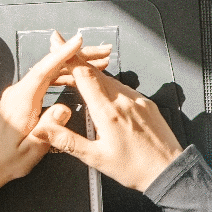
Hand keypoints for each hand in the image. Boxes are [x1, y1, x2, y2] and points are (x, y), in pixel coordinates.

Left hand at [0, 31, 111, 202]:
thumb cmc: (6, 160)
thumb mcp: (31, 149)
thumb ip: (48, 128)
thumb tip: (64, 109)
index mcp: (21, 102)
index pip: (43, 71)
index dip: (62, 54)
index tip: (78, 42)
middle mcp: (18, 93)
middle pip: (50, 66)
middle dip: (77, 56)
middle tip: (103, 53)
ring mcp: (19, 94)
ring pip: (49, 71)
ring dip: (73, 65)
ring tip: (98, 63)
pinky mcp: (22, 98)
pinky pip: (45, 79)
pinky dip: (63, 75)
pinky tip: (77, 77)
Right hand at [31, 62, 182, 191]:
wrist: (168, 169)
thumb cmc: (133, 168)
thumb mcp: (95, 157)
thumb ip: (67, 140)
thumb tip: (42, 128)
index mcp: (108, 112)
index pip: (84, 76)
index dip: (69, 58)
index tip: (58, 41)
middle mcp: (124, 100)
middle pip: (96, 74)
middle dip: (77, 64)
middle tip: (61, 57)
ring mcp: (138, 100)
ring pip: (111, 80)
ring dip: (93, 76)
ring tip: (77, 77)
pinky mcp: (148, 103)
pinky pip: (125, 89)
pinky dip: (110, 86)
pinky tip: (104, 94)